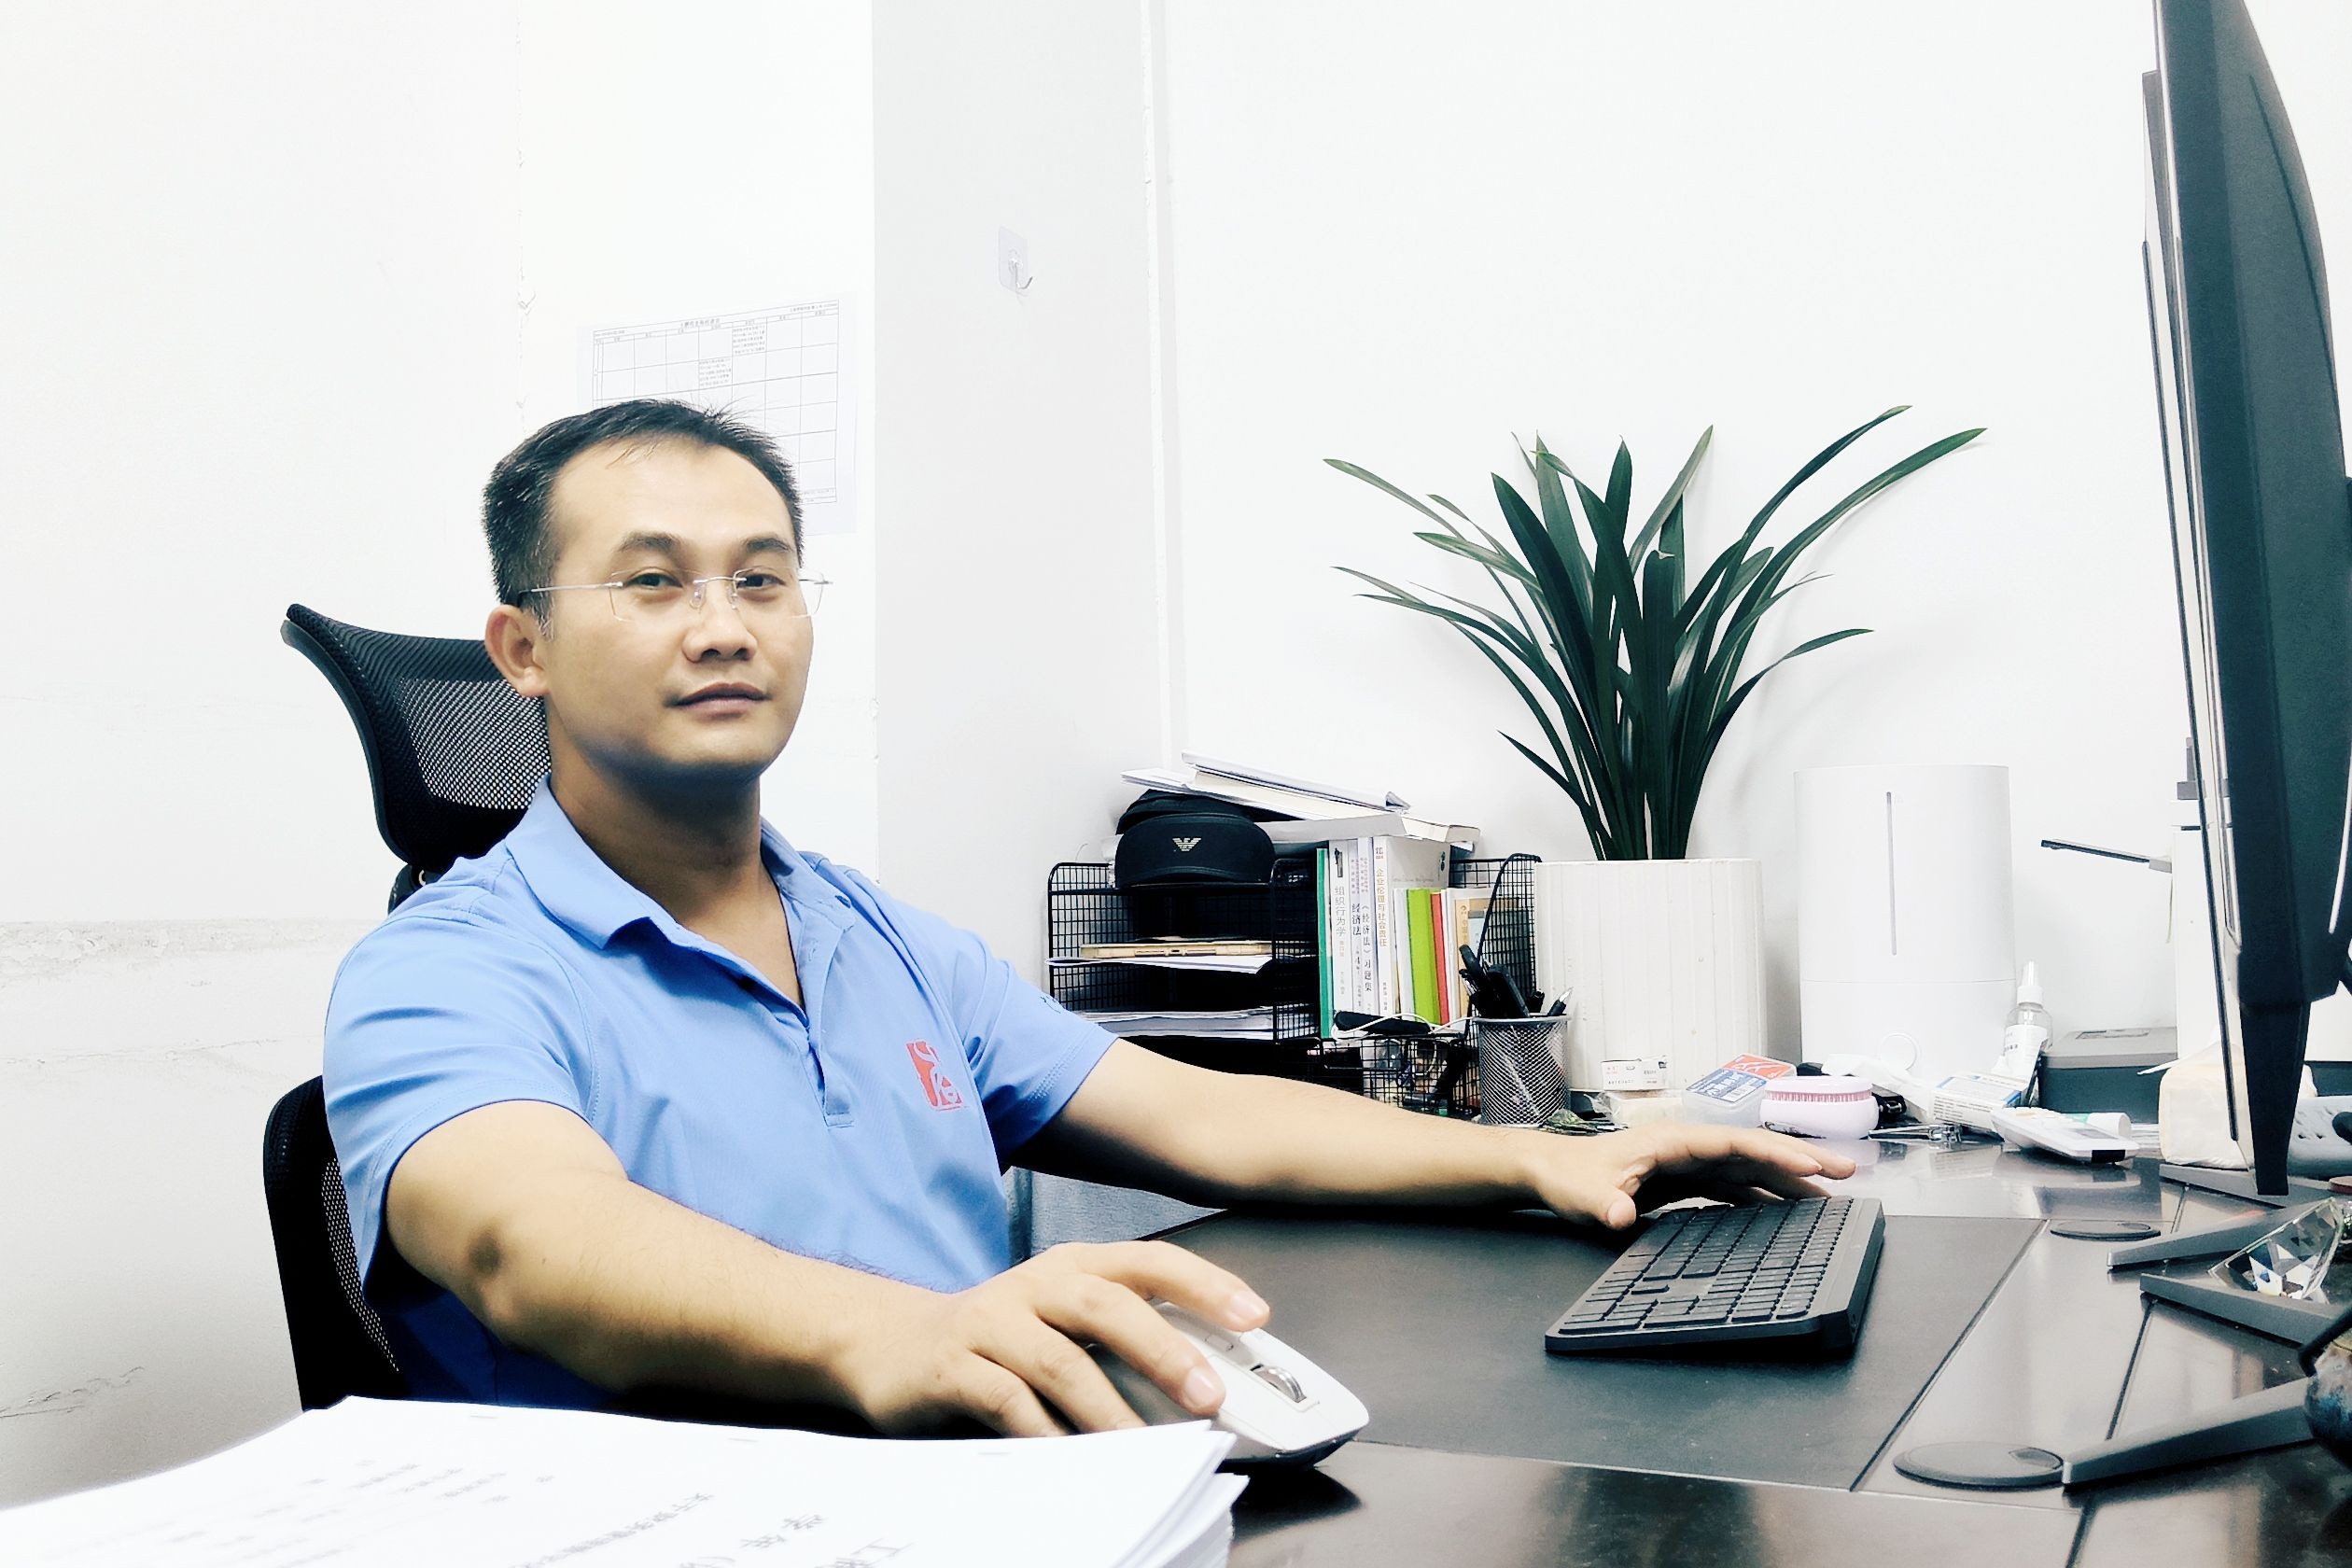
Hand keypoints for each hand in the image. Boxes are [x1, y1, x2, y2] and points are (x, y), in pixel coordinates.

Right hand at [830, 1240, 1270, 1437]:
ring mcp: (991, 1321)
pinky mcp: (953, 1364)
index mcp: (1074, 1265)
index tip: (1255, 1317)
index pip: (1148, 1261)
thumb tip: (1207, 1384)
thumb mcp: (1060, 1322)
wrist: (889, 1341)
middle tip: (1208, 1395)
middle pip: (1106, 1304)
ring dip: (1109, 1409)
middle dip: (1163, 1350)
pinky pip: (1006, 1400)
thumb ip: (1120, 1340)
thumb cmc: (998, 1338)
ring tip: (1145, 1449)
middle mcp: (1035, 1283)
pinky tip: (1072, 1462)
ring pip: (1060, 1360)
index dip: (1204, 1284)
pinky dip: (1043, 1433)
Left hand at [1517, 1122, 1857, 1229]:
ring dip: (1789, 1182)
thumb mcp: (1585, 1195)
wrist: (1551, 1173)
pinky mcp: (1686, 1183)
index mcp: (1674, 1142)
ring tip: (1832, 1199)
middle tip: (1847, 1174)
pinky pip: (1735, 1187)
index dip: (1777, 1154)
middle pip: (1755, 1151)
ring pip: (1750, 1170)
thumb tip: (1619, 1217)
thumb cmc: (1570, 1177)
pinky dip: (1764, 1197)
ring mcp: (1690, 1164)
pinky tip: (1787, 1213)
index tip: (1813, 1168)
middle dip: (1801, 1162)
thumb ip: (1605, 1205)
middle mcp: (1689, 1148)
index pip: (1737, 1144)